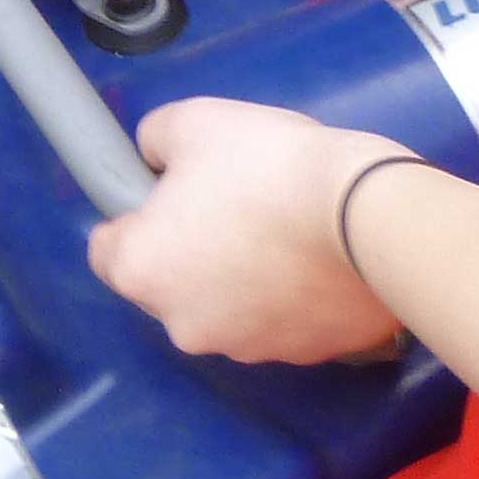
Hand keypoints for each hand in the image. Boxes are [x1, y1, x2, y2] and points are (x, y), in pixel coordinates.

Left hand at [86, 100, 409, 363]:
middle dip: (192, 251)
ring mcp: (248, 349)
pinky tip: (320, 260)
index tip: (169, 195)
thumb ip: (154, 142)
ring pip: (228, 308)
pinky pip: (284, 322)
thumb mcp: (192, 122)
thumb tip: (155, 161)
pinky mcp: (306, 357)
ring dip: (243, 278)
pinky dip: (292, 298)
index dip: (134, 218)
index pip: (108, 251)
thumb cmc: (268, 166)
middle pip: (170, 284)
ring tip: (287, 231)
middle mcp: (183, 325)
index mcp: (143, 272)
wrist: (370, 215)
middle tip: (235, 205)